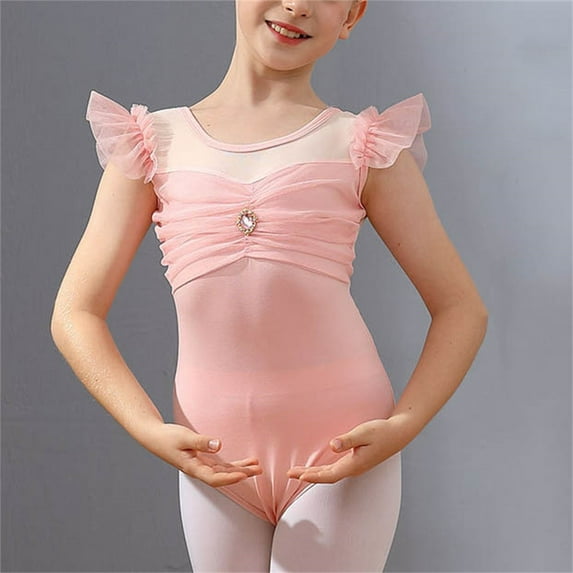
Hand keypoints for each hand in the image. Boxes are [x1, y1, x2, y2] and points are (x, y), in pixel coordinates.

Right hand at [140, 422, 262, 486]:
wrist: (155, 436)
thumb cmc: (168, 437)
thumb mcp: (184, 437)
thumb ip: (201, 442)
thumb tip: (218, 445)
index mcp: (193, 467)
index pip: (215, 478)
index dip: (230, 478)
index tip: (244, 475)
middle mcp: (198, 469)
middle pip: (223, 476)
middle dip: (242, 474)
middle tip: (259, 470)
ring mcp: (201, 465)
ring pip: (224, 471)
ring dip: (240, 469)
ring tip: (257, 466)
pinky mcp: (202, 459)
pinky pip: (221, 465)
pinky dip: (233, 464)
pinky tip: (244, 461)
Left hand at [287, 415, 411, 483]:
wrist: (399, 433)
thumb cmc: (381, 431)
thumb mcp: (364, 432)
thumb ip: (347, 439)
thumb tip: (332, 446)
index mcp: (354, 464)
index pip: (328, 475)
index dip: (312, 476)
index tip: (297, 476)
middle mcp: (353, 468)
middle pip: (326, 477)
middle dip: (307, 476)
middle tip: (289, 474)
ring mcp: (355, 466)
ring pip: (330, 474)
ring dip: (314, 474)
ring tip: (298, 473)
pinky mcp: (356, 461)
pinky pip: (335, 470)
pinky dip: (323, 471)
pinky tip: (318, 468)